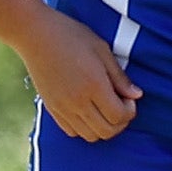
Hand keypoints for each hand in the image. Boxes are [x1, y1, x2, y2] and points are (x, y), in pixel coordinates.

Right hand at [16, 0, 140, 140]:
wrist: (35, 35)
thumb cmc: (71, 36)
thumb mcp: (102, 50)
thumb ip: (120, 76)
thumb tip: (136, 95)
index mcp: (94, 85)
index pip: (119, 116)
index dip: (130, 111)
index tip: (128, 98)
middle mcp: (78, 101)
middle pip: (107, 131)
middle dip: (120, 122)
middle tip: (120, 105)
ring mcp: (63, 107)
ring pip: (90, 136)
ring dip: (103, 127)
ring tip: (103, 109)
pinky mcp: (51, 109)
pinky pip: (72, 131)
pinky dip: (84, 128)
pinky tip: (87, 110)